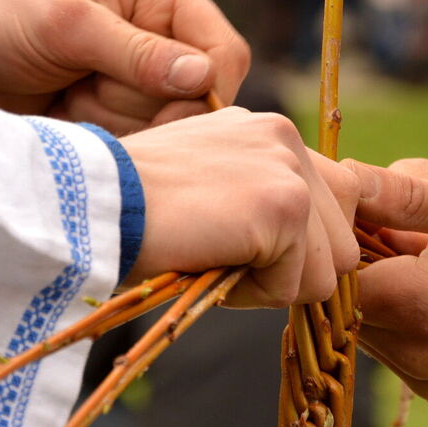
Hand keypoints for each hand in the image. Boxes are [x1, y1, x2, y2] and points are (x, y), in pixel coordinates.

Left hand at [0, 0, 249, 133]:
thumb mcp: (64, 24)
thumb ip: (134, 51)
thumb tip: (202, 77)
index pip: (223, 51)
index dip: (206, 89)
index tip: (166, 116)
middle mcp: (161, 38)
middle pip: (203, 101)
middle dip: (159, 118)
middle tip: (104, 116)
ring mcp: (139, 84)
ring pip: (174, 131)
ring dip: (132, 135)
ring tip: (76, 118)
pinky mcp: (117, 118)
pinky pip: (142, 147)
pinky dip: (116, 151)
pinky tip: (76, 135)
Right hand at [121, 108, 360, 307]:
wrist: (85, 205)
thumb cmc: (129, 209)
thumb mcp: (203, 187)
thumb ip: (255, 200)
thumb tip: (303, 254)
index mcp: (268, 130)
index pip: (335, 201)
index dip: (300, 244)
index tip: (245, 249)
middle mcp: (286, 136)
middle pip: (341, 239)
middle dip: (291, 269)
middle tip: (224, 259)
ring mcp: (290, 170)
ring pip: (328, 269)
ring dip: (272, 285)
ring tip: (214, 260)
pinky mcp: (285, 207)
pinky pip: (296, 287)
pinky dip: (252, 296)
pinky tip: (208, 265)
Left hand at [346, 161, 427, 407]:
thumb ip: (402, 194)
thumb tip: (343, 175)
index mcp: (418, 304)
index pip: (333, 275)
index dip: (340, 239)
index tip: (358, 214)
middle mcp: (415, 355)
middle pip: (345, 307)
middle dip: (357, 268)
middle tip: (392, 233)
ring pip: (369, 333)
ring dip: (381, 297)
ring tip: (424, 262)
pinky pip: (399, 354)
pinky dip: (405, 324)